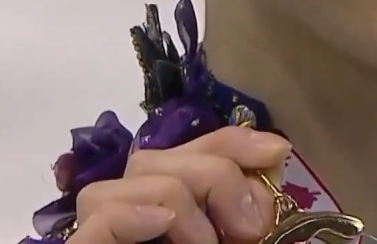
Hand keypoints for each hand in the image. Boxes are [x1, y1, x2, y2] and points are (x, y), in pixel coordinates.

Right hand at [67, 126, 291, 243]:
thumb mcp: (236, 239)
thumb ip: (251, 211)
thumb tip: (271, 164)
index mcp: (170, 208)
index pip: (193, 149)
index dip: (237, 141)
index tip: (278, 152)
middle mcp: (131, 209)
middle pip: (160, 154)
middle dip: (216, 174)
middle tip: (251, 229)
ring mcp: (102, 228)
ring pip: (132, 176)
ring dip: (181, 197)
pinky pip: (97, 215)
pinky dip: (131, 213)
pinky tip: (163, 221)